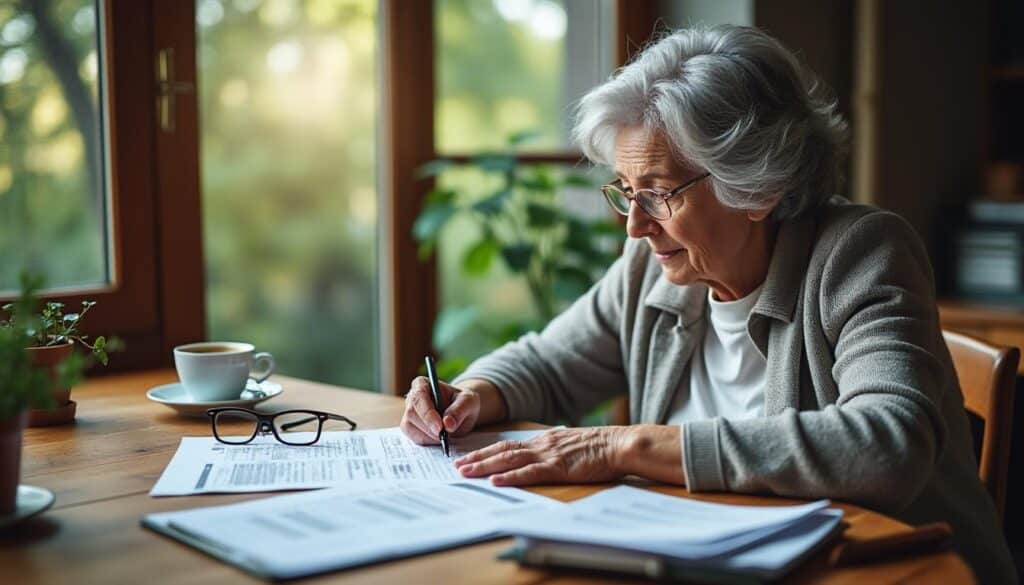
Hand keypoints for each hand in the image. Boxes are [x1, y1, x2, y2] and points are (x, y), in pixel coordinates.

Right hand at [400, 376, 480, 444]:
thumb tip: (447, 424)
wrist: (462, 413)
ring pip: (410, 427)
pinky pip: (414, 438)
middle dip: (429, 427)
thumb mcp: (468, 402)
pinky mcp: (410, 428)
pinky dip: (428, 442)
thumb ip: (459, 410)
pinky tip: (440, 438)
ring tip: (446, 435)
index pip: (419, 397)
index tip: (440, 427)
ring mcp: (409, 414)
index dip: (427, 413)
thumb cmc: (463, 402)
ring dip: (429, 436)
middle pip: (411, 413)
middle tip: (445, 436)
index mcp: (423, 384)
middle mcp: (412, 397)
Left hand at [454, 427, 627, 486]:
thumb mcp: (571, 444)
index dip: (487, 451)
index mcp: (544, 440)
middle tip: (457, 466)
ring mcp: (548, 455)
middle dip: (478, 458)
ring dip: (485, 466)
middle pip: (502, 451)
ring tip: (466, 472)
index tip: (469, 457)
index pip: (508, 446)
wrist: (618, 444)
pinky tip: (496, 481)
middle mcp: (541, 445)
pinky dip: (510, 476)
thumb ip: (554, 450)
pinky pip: (529, 473)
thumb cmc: (600, 448)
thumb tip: (541, 456)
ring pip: (509, 460)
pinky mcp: (558, 468)